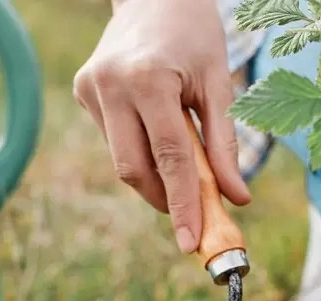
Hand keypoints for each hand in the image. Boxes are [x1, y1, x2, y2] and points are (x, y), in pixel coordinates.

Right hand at [73, 0, 249, 252]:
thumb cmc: (196, 37)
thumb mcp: (219, 86)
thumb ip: (225, 146)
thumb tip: (237, 199)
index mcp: (148, 81)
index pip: (169, 159)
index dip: (182, 205)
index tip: (192, 242)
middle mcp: (110, 85)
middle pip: (134, 170)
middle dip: (166, 199)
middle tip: (196, 214)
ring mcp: (90, 88)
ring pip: (123, 160)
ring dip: (156, 176)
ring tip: (184, 162)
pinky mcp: (83, 91)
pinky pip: (115, 141)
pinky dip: (142, 151)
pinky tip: (158, 128)